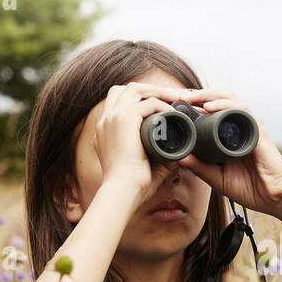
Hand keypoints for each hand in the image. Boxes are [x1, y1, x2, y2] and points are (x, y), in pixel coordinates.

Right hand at [93, 82, 175, 205]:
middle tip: (169, 97)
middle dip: (147, 90)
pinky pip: (146, 103)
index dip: (138, 100)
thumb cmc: (132, 187)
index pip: (117, 103)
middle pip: (123, 90)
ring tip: (173, 98)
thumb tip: (177, 156)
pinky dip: (161, 105)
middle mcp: (105, 122)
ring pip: (134, 89)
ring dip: (155, 91)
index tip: (159, 106)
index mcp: (104, 132)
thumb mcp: (142, 168)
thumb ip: (157, 159)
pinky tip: (172, 113)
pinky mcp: (124, 120)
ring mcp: (112, 118)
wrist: (122, 191)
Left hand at [147, 86, 281, 217]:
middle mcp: (238, 126)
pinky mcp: (257, 131)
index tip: (168, 106)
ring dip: (205, 94)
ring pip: (227, 98)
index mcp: (227, 135)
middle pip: (215, 98)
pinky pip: (240, 111)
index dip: (189, 105)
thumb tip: (177, 156)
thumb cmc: (252, 188)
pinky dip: (224, 105)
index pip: (207, 111)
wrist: (277, 199)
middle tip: (171, 96)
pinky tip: (208, 107)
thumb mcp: (217, 178)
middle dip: (192, 94)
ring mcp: (248, 126)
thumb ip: (199, 167)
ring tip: (186, 97)